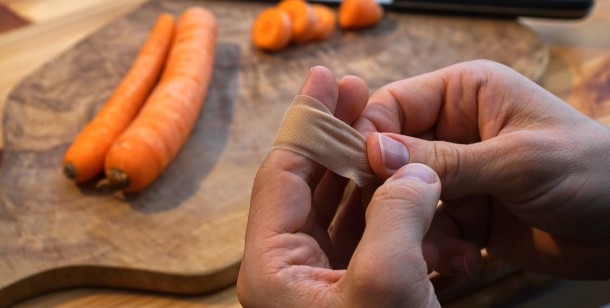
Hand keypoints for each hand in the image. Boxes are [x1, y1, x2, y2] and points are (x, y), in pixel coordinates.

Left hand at [237, 67, 441, 306]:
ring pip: (341, 205)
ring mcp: (324, 277)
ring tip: (390, 134)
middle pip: (309, 183)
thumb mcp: (386, 284)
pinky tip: (413, 188)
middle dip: (336, 135)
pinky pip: (368, 232)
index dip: (308, 122)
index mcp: (274, 266)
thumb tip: (414, 171)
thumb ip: (395, 216)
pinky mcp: (356, 288)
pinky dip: (390, 207)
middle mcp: (291, 267)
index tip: (326, 79)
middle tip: (356, 93)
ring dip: (368, 169)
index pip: (282, 174)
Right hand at [355, 60, 609, 278]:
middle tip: (394, 222)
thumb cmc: (590, 173)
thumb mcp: (517, 161)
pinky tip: (463, 260)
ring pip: (404, 197)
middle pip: (392, 155)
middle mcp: (452, 129)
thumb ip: (445, 160)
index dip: (369, 135)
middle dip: (392, 192)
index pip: (393, 105)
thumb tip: (374, 152)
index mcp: (464, 94)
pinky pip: (427, 227)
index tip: (359, 172)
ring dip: (417, 228)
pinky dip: (438, 247)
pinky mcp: (463, 211)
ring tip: (444, 251)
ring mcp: (456, 173)